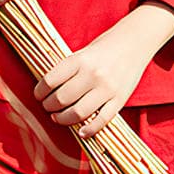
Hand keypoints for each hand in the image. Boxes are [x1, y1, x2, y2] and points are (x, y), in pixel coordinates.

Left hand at [32, 3, 173, 132]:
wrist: (135, 42)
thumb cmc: (104, 48)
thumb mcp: (82, 53)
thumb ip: (67, 71)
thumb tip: (46, 92)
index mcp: (79, 60)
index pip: (50, 81)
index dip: (39, 92)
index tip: (38, 96)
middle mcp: (92, 74)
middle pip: (61, 99)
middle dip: (49, 107)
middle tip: (48, 107)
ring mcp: (107, 88)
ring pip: (78, 113)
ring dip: (63, 119)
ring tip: (58, 117)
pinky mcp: (120, 99)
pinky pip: (101, 120)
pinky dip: (89, 130)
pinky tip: (81, 131)